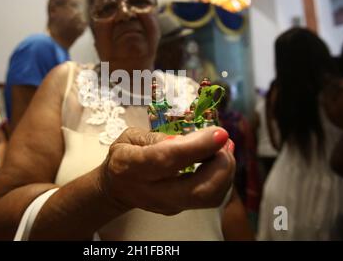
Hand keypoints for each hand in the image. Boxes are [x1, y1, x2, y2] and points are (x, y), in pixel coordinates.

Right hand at [99, 127, 234, 214]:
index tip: (220, 132)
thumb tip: (188, 139)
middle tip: (224, 141)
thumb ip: (156, 137)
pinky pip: (210, 198)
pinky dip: (223, 177)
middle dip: (221, 165)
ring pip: (209, 197)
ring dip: (226, 171)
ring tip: (223, 147)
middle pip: (198, 190)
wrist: (116, 189)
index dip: (197, 147)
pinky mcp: (181, 209)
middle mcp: (152, 192)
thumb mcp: (130, 137)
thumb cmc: (124, 155)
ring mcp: (169, 205)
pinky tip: (221, 158)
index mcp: (133, 167)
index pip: (168, 160)